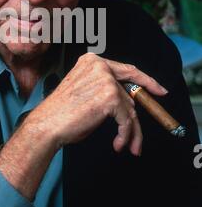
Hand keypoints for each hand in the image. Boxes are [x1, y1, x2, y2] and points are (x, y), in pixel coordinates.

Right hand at [26, 53, 167, 155]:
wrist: (47, 124)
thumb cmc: (62, 113)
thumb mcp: (86, 93)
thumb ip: (107, 90)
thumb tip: (131, 103)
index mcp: (92, 61)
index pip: (127, 69)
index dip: (146, 80)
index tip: (160, 90)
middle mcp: (100, 66)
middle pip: (131, 90)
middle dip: (139, 114)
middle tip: (140, 135)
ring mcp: (106, 80)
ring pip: (130, 109)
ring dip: (131, 131)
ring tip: (127, 145)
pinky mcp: (110, 96)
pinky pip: (126, 120)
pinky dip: (125, 135)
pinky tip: (117, 144)